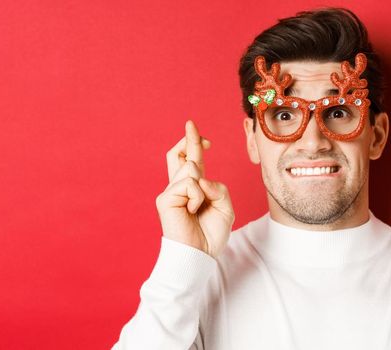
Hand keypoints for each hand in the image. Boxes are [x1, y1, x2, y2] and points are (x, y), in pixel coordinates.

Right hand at [155, 120, 234, 258]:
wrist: (200, 255)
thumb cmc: (211, 234)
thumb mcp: (225, 207)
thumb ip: (218, 187)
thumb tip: (200, 177)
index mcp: (193, 189)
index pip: (190, 161)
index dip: (194, 145)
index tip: (202, 136)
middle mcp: (179, 187)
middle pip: (177, 155)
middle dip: (188, 139)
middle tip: (192, 124)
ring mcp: (170, 192)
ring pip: (190, 169)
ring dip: (203, 188)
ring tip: (198, 208)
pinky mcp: (165, 199)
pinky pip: (188, 184)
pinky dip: (197, 197)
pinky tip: (191, 211)